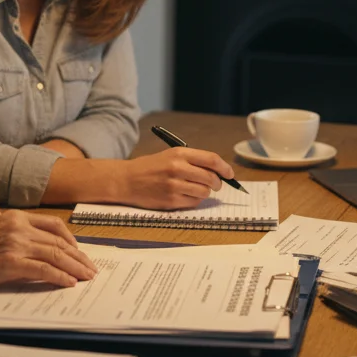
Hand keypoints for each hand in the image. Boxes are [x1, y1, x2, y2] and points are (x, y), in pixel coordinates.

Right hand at [0, 210, 97, 288]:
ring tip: (86, 277)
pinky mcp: (11, 262)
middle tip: (91, 268)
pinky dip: (60, 277)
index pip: (53, 225)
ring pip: (56, 255)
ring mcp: (15, 244)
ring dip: (75, 268)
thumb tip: (40, 252)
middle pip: (59, 242)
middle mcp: (19, 227)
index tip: (80, 251)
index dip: (71, 239)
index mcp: (16, 217)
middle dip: (78, 257)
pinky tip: (69, 283)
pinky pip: (44, 270)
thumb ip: (18, 236)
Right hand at [117, 147, 235, 209]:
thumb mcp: (170, 155)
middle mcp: (177, 168)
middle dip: (217, 183)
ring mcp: (174, 186)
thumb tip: (218, 171)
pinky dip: (194, 200)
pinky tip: (184, 195)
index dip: (224, 168)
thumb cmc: (150, 167)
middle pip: (210, 177)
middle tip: (215, 184)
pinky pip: (193, 203)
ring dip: (204, 192)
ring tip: (195, 189)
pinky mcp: (171, 201)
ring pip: (204, 192)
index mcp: (179, 153)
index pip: (211, 159)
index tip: (230, 173)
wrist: (126, 180)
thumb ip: (192, 161)